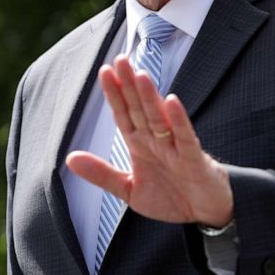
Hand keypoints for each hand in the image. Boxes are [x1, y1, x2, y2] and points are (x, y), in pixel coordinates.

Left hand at [65, 55, 233, 227]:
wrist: (205, 214)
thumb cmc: (171, 198)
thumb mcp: (129, 190)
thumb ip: (102, 174)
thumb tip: (69, 159)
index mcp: (140, 145)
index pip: (124, 114)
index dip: (114, 94)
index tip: (104, 71)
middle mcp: (157, 141)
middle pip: (140, 109)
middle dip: (130, 85)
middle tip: (121, 59)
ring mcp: (175, 148)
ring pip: (160, 118)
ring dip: (150, 97)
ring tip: (140, 75)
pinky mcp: (193, 159)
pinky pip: (185, 137)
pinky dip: (179, 120)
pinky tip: (172, 102)